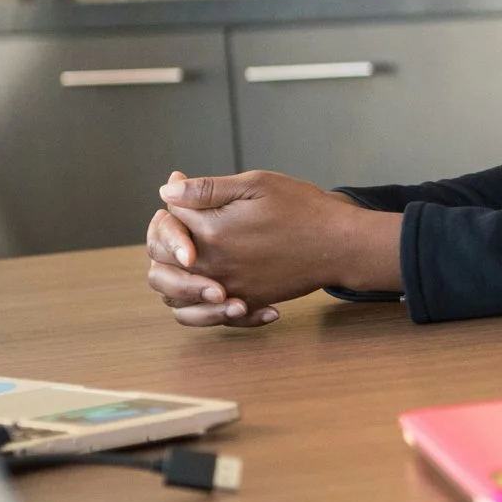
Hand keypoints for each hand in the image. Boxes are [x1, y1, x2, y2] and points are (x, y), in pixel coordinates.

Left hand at [143, 169, 400, 326]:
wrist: (340, 245)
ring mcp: (230, 288)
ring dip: (176, 278)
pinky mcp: (247, 303)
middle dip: (167, 240)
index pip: (168, 220)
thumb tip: (167, 194)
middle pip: (161, 259)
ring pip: (176, 296)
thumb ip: (207, 189)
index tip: (184, 191)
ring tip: (191, 260)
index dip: (174, 203)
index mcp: (211, 231)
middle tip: (185, 225)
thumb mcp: (256, 185)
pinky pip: (209, 316)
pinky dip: (205, 307)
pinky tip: (217, 286)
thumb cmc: (303, 209)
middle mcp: (214, 265)